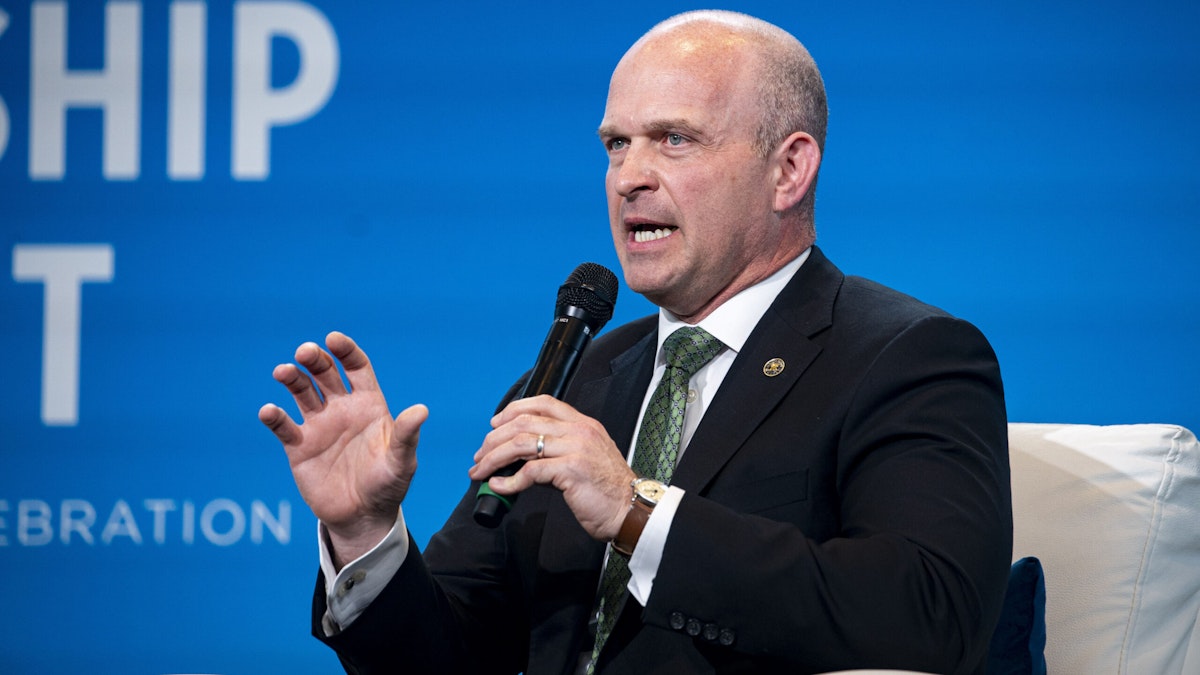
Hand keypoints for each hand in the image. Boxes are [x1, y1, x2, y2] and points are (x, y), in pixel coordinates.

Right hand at [259, 331, 427, 566]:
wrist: (363, 517)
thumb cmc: (388, 485)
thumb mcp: (402, 461)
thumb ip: (407, 435)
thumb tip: (422, 409)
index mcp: (369, 404)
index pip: (356, 367)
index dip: (345, 351)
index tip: (333, 339)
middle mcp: (342, 408)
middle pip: (325, 373)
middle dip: (315, 360)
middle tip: (305, 352)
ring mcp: (319, 425)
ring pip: (302, 392)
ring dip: (292, 378)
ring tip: (283, 372)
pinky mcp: (299, 446)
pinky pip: (283, 426)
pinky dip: (274, 417)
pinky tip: (269, 411)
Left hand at [469, 395, 634, 540]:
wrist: (630, 509)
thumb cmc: (607, 490)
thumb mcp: (584, 459)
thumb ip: (557, 452)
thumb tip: (521, 460)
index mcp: (583, 424)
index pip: (543, 402)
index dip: (513, 410)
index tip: (495, 424)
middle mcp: (579, 430)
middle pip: (524, 422)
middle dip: (495, 439)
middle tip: (481, 456)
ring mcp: (575, 448)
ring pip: (522, 443)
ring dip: (494, 458)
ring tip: (481, 471)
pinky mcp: (571, 469)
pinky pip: (530, 471)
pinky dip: (509, 481)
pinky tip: (499, 487)